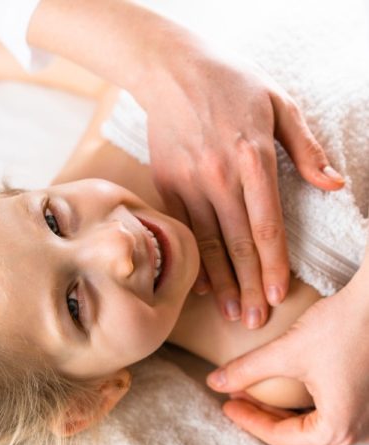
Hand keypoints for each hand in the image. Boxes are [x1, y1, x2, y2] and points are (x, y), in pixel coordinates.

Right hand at [138, 34, 344, 327]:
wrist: (171, 70)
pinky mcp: (166, 185)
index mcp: (253, 156)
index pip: (267, 225)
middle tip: (256, 320)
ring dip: (222, 283)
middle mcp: (218, 175)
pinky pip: (184, 231)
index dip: (274, 264)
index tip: (279, 295)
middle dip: (249, 286)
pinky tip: (203, 286)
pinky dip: (195, 260)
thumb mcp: (279, 103)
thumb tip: (332, 184)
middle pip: (238, 244)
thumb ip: (306, 148)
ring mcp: (188, 182)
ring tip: (232, 313)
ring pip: (209, 244)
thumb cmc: (232, 83)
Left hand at [206, 270, 368, 444]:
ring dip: (279, 406)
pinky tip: (280, 381)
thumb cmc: (342, 326)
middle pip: (296, 432)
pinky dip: (300, 400)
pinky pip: (328, 408)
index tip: (225, 404)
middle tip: (234, 395)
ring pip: (311, 420)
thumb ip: (247, 370)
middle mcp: (357, 430)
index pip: (280, 436)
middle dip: (261, 413)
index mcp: (338, 429)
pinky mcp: (368, 399)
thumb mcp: (286, 352)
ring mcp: (366, 416)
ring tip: (250, 388)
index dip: (247, 420)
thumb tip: (214, 383)